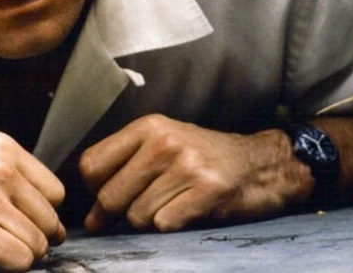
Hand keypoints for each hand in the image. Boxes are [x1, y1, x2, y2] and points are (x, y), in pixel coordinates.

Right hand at [0, 131, 65, 271]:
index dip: (35, 215)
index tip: (4, 219)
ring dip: (11, 254)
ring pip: (39, 244)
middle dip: (26, 237)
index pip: (55, 191)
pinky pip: (22, 261)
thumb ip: (16, 187)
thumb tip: (61, 227)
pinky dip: (2, 268)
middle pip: (51, 219)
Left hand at [78, 114, 311, 231]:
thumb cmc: (204, 158)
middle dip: (119, 213)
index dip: (94, 189)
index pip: (90, 165)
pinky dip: (172, 225)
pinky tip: (187, 211)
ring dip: (150, 220)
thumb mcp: (160, 148)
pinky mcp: (208, 190)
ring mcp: (187, 165)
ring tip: (171, 204)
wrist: (262, 164)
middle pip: (111, 196)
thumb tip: (92, 220)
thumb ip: (122, 174)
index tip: (107, 197)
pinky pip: (165, 224)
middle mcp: (164, 142)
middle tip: (142, 207)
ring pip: (137, 215)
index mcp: (147, 127)